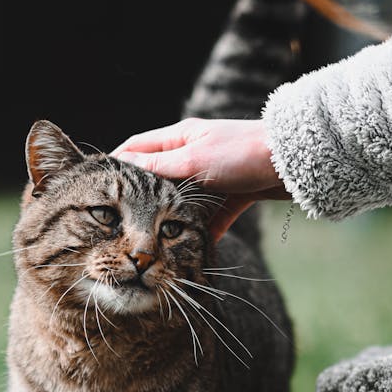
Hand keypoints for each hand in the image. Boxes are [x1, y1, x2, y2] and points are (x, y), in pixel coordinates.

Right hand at [112, 118, 287, 240]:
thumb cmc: (243, 153)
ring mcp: (212, 175)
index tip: (97, 185)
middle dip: (141, 200)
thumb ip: (158, 168)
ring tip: (153, 243)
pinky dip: (200, 234)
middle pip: (157, 179)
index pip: (136, 148)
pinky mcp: (232, 195)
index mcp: (180, 138)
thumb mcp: (194, 161)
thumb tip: (121, 166)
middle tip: (122, 222)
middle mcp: (193, 155)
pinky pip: (210, 218)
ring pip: (182, 202)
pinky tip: (191, 253)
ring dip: (171, 221)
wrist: (294, 161)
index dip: (115, 165)